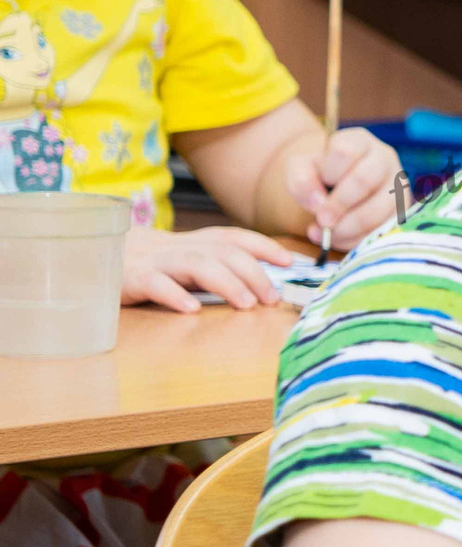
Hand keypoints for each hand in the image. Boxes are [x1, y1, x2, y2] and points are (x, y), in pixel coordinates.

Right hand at [122, 224, 296, 311]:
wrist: (87, 259)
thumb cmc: (146, 267)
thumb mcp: (182, 263)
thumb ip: (216, 269)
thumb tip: (264, 287)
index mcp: (192, 243)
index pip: (233, 237)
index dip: (263, 246)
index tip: (289, 260)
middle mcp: (177, 247)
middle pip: (222, 252)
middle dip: (253, 273)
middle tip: (271, 298)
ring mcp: (153, 261)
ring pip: (196, 264)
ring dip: (226, 283)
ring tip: (246, 304)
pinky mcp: (129, 278)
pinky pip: (154, 284)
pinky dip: (174, 294)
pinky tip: (191, 310)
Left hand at [283, 128, 402, 247]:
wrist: (336, 191)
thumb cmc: (319, 177)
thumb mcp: (301, 170)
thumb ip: (301, 180)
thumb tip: (320, 205)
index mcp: (359, 142)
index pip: (345, 151)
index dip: (329, 172)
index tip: (322, 182)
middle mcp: (384, 159)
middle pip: (364, 179)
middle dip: (338, 205)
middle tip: (322, 220)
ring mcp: (398, 186)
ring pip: (377, 209)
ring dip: (348, 227)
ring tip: (328, 233)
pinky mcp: (402, 212)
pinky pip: (383, 230)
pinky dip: (358, 240)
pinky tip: (341, 238)